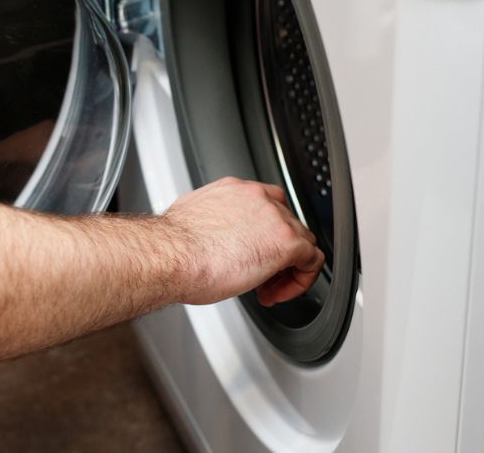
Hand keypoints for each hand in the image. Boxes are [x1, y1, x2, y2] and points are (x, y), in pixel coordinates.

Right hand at [162, 177, 323, 306]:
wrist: (172, 256)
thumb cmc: (174, 248)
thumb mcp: (192, 222)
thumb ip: (212, 223)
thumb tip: (209, 236)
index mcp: (234, 191)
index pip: (268, 204)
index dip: (265, 232)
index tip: (253, 252)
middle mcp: (257, 197)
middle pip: (287, 223)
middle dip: (275, 253)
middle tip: (259, 276)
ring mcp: (274, 217)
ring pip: (302, 241)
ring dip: (287, 268)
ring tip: (267, 289)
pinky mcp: (286, 242)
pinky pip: (311, 260)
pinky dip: (301, 280)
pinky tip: (279, 293)